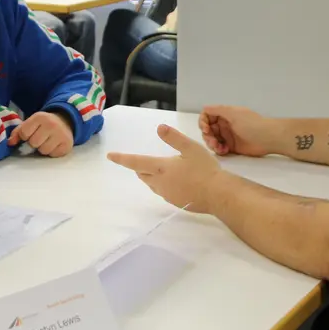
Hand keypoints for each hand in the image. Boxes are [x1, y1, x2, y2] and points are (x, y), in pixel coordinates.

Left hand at [7, 111, 74, 156]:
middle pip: (33, 143)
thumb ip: (18, 132)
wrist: (65, 121)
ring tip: (47, 142)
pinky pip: (53, 155)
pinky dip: (52, 152)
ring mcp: (61, 135)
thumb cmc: (43, 124)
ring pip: (43, 150)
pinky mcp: (67, 145)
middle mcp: (51, 124)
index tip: (30, 133)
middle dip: (34, 143)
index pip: (24, 133)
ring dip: (43, 148)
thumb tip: (10, 143)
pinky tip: (54, 145)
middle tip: (39, 138)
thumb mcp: (30, 123)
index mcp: (40, 117)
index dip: (25, 136)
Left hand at [108, 124, 225, 213]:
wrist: (218, 194)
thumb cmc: (205, 169)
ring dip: (151, 176)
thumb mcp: (191, 148)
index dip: (122, 158)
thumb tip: (159, 127)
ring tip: (162, 169)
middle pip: (142, 174)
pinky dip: (164, 184)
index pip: (135, 162)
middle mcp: (160, 183)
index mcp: (161, 168)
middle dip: (139, 167)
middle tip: (141, 161)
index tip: (110, 156)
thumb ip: (174, 138)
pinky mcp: (175, 202)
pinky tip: (177, 181)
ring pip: (152, 184)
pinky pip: (163, 191)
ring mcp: (167, 195)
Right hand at [199, 105, 279, 156]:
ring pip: (212, 140)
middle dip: (208, 136)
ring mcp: (228, 136)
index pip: (207, 116)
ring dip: (212, 144)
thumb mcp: (234, 113)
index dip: (203, 123)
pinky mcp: (232, 147)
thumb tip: (204, 108)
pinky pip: (219, 149)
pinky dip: (219, 150)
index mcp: (225, 114)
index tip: (206, 130)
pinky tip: (224, 151)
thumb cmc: (251, 124)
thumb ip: (218, 110)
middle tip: (213, 142)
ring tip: (219, 148)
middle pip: (208, 130)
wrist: (268, 138)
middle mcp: (225, 124)